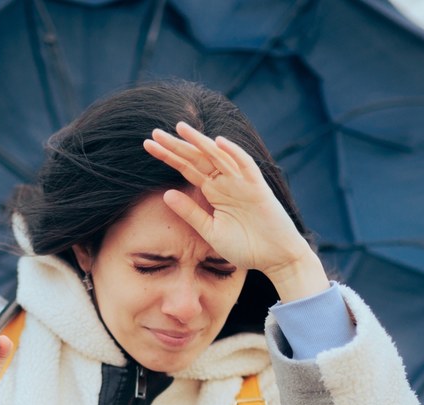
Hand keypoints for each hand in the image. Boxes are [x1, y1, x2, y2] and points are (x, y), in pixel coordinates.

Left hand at [143, 122, 328, 300]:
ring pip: (218, 156)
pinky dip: (234, 153)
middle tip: (154, 133)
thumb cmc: (245, 246)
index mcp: (213, 191)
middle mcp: (225, 182)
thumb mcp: (210, 231)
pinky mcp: (257, 188)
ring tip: (180, 128)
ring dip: (200, 142)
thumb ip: (190, 213)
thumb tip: (165, 193)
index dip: (169, 156)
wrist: (275, 259)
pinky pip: (245, 166)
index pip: (187, 168)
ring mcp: (241, 183)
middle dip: (177, 145)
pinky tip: (218, 141)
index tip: (148, 145)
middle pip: (198, 158)